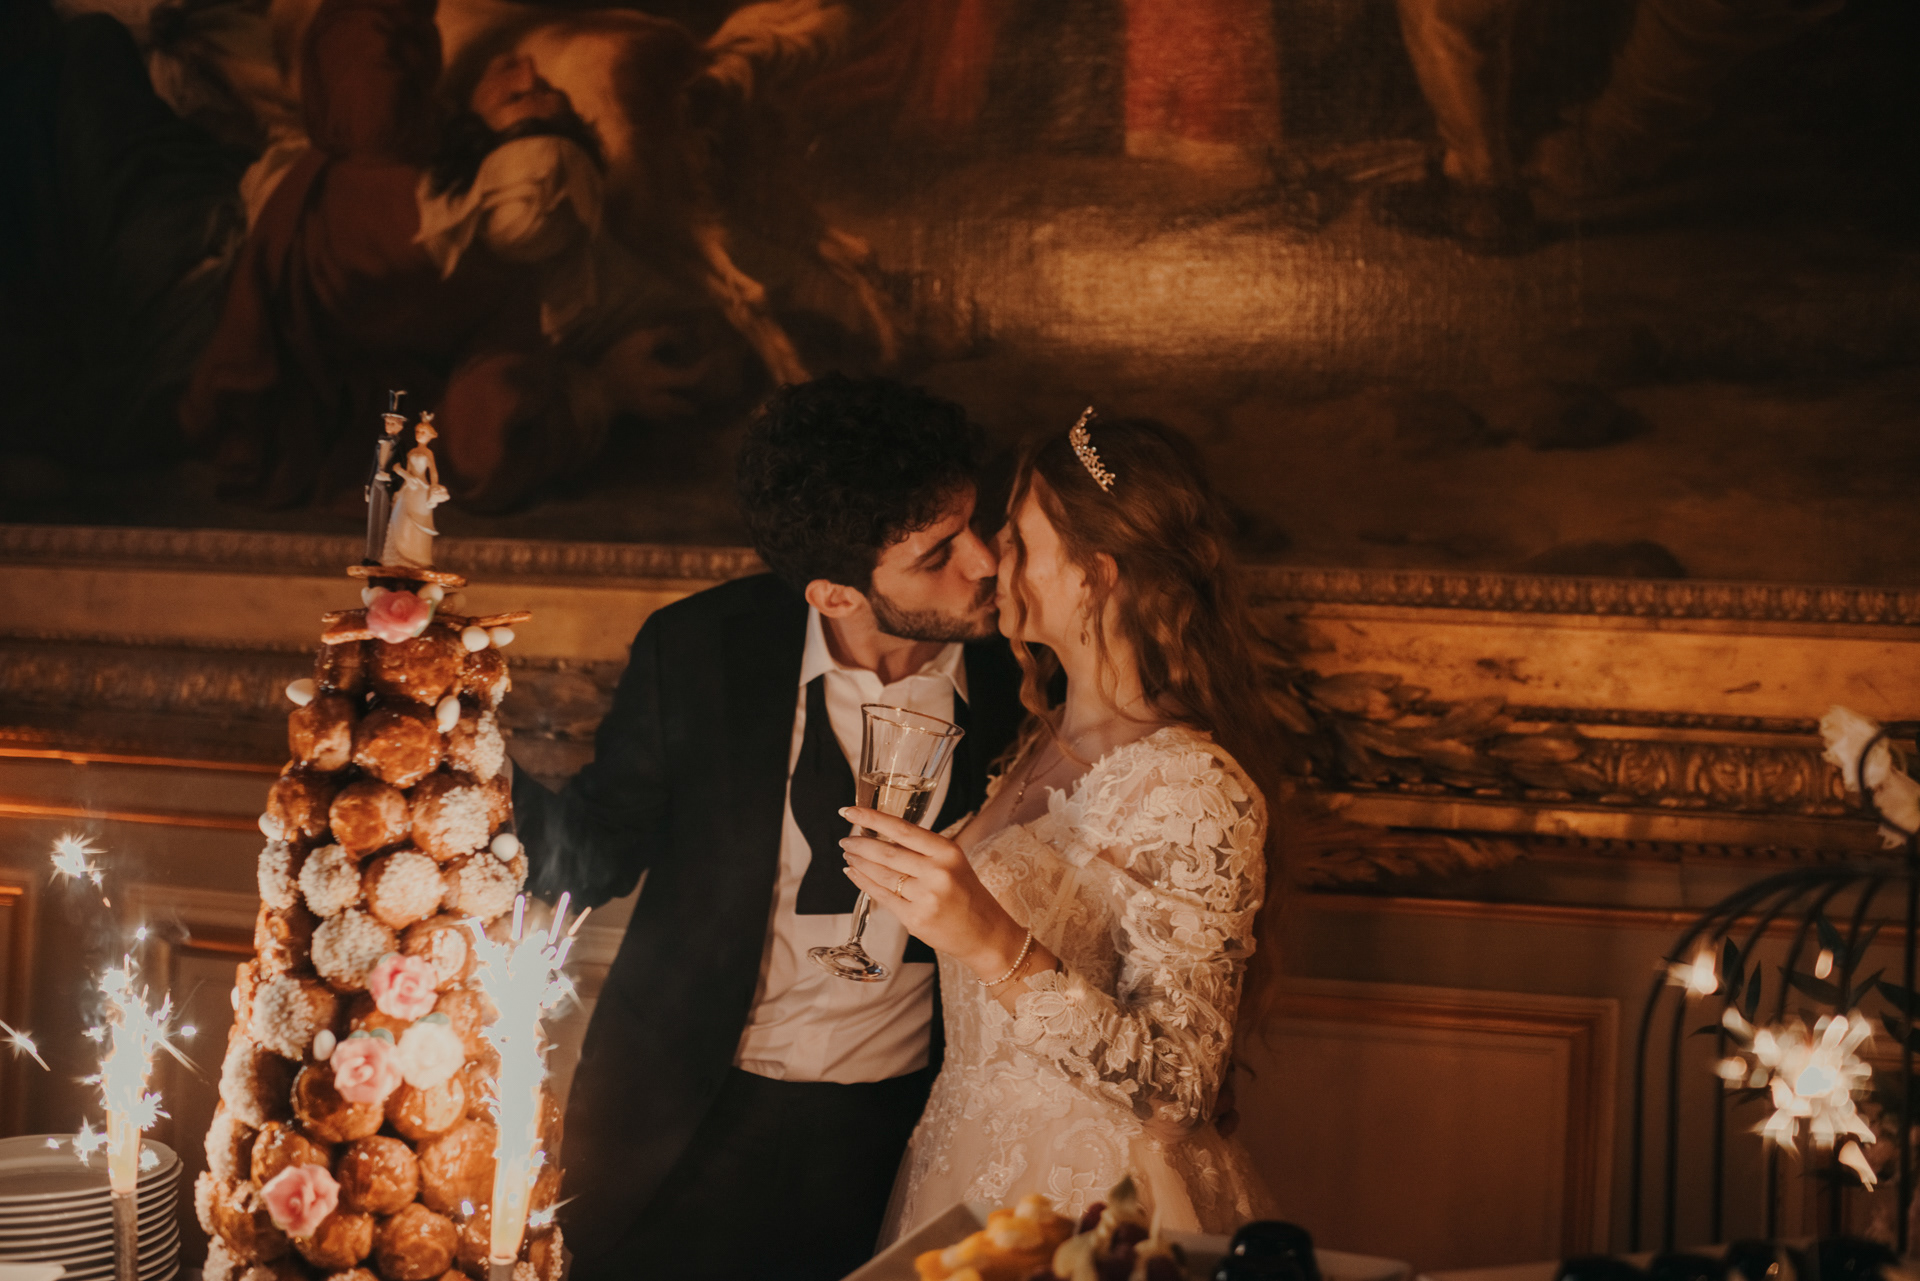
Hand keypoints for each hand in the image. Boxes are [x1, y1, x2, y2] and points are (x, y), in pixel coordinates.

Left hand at [838, 805, 1028, 979]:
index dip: (872, 818)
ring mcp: (926, 897)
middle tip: (845, 839)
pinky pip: (882, 897)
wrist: (986, 935)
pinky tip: (854, 874)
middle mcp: (937, 872)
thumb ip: (922, 850)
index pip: (902, 829)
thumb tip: (880, 835)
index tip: (850, 811)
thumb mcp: (953, 863)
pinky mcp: (915, 920)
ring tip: (849, 856)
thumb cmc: (968, 895)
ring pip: (881, 875)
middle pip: (886, 852)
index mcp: (948, 851)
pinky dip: (864, 883)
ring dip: (859, 863)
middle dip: (859, 844)